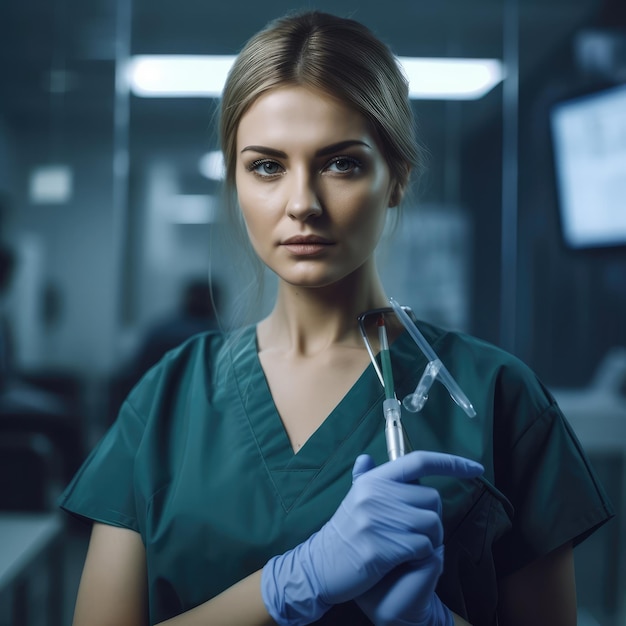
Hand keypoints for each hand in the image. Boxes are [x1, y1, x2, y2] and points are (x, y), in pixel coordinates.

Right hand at [261, 450, 483, 625]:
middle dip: (431, 516)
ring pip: (433, 524)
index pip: (419, 461)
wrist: (321, 566)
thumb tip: (366, 458)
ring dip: (429, 539)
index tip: (475, 467)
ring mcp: (378, 520)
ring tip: (407, 545)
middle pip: (432, 499)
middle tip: (411, 530)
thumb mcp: (353, 499)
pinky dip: (421, 555)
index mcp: (373, 480)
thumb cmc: (344, 532)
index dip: (451, 463)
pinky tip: (402, 558)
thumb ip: (364, 478)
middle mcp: (376, 494)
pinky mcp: (382, 548)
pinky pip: (424, 547)